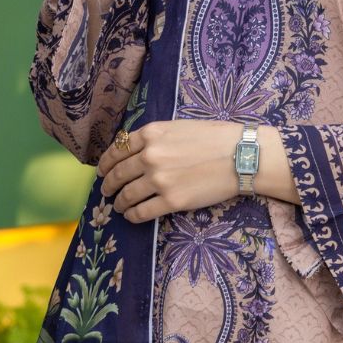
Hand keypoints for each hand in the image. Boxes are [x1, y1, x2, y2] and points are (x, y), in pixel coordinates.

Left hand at [96, 119, 242, 222]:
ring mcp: (159, 180)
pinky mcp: (171, 201)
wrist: (240, 155)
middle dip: (109, 184)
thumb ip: (157, 138)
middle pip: (118, 174)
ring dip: (119, 202)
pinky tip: (131, 216)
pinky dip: (132, 216)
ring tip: (118, 206)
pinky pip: (142, 212)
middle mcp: (150, 156)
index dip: (106, 163)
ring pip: (127, 195)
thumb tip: (139, 151)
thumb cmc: (216, 137)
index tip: (103, 170)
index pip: (118, 149)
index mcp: (152, 133)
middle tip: (106, 191)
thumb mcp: (180, 127)